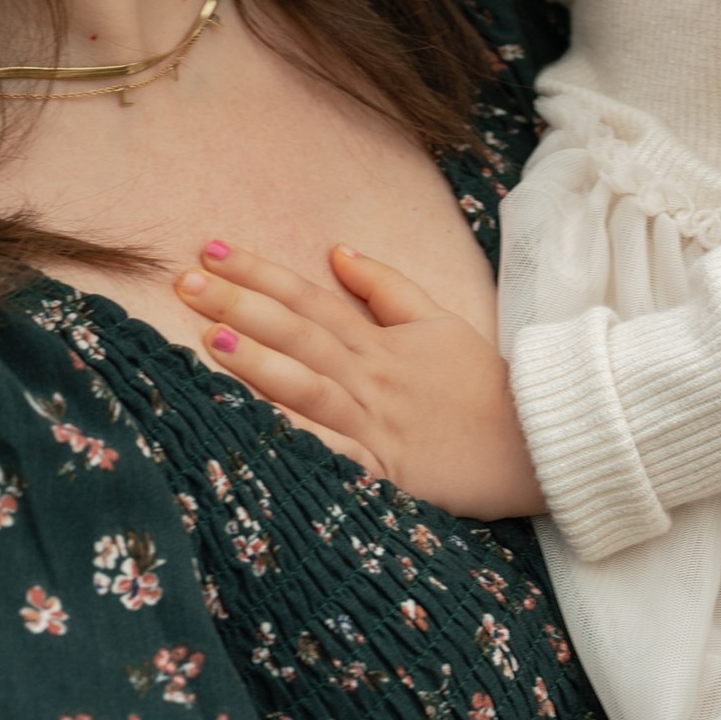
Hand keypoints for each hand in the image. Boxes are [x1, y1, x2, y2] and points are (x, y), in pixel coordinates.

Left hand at [175, 240, 546, 521]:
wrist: (535, 445)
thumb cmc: (481, 385)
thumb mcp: (437, 321)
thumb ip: (385, 285)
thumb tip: (335, 251)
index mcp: (379, 341)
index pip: (308, 296)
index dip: (259, 271)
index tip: (209, 248)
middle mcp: (372, 376)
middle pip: (298, 332)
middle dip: (240, 303)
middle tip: (185, 280)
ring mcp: (378, 423)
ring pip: (311, 386)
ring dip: (261, 361)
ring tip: (211, 336)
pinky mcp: (388, 471)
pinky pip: (336, 456)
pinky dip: (299, 442)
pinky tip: (256, 432)